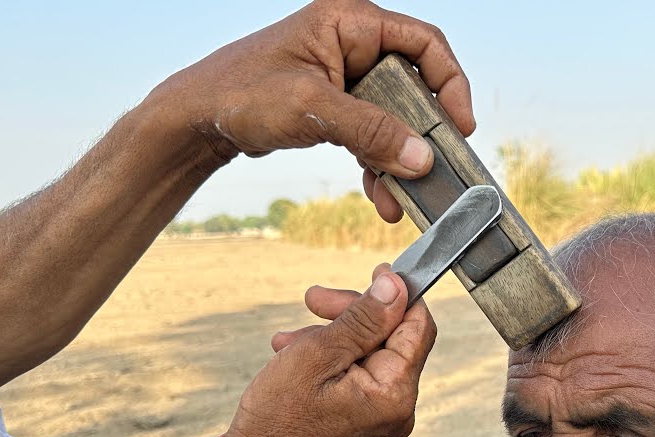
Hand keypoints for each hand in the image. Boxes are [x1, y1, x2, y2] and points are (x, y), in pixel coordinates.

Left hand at [151, 0, 473, 195]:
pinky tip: (382, 196)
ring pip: (395, 116)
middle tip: (436, 166)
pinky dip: (378, 164)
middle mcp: (352, 43)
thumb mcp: (312, 110)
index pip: (425, 43)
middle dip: (423, 132)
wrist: (195, 118)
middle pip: (414, 85)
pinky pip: (372, 134)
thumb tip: (421, 158)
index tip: (459, 125)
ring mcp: (344, 76)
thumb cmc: (241, 93)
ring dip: (401, 157)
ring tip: (406, 194)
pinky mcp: (335, 106)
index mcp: (350, 21)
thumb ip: (371, 132)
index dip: (450, 83)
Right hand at [213, 265, 436, 436]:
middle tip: (314, 300)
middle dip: (353, 313)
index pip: (418, 326)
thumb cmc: (278, 418)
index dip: (397, 294)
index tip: (373, 272)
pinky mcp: (369, 417)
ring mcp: (386, 415)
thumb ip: (362, 319)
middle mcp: (400, 406)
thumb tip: (395, 286)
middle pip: (393, 336)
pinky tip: (296, 353)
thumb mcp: (317, 354)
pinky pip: (360, 372)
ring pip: (371, 351)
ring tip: (290, 340)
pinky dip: (332, 356)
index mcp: (395, 392)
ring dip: (333, 334)